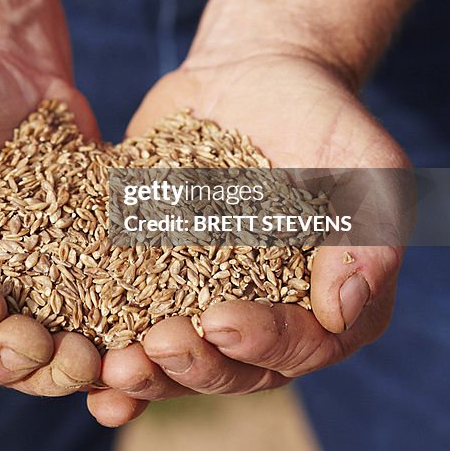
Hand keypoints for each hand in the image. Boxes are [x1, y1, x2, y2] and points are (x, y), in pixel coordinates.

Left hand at [87, 48, 408, 425]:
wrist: (256, 75)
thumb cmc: (324, 117)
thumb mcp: (368, 166)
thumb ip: (367, 238)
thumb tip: (339, 314)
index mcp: (329, 304)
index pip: (303, 345)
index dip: (262, 342)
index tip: (220, 320)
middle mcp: (270, 317)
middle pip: (235, 370)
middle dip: (195, 367)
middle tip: (157, 346)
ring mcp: (208, 301)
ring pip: (180, 362)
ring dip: (147, 375)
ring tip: (112, 368)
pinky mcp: (156, 278)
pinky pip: (132, 324)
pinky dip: (107, 350)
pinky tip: (81, 358)